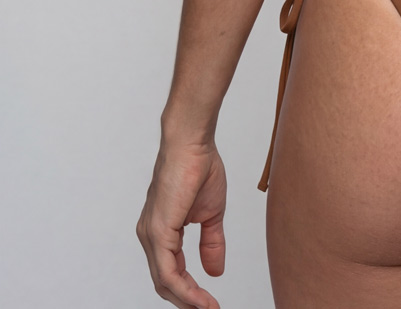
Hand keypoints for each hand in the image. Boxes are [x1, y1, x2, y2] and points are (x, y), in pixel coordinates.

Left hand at [136, 135, 226, 307]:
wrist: (193, 143)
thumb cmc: (199, 167)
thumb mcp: (211, 213)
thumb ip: (211, 242)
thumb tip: (215, 271)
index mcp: (161, 231)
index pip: (171, 272)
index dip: (190, 291)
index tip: (210, 304)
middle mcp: (150, 236)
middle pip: (165, 283)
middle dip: (187, 301)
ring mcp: (151, 235)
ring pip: (164, 282)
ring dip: (188, 300)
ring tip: (208, 308)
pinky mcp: (157, 232)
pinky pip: (167, 272)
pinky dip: (184, 290)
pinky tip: (199, 299)